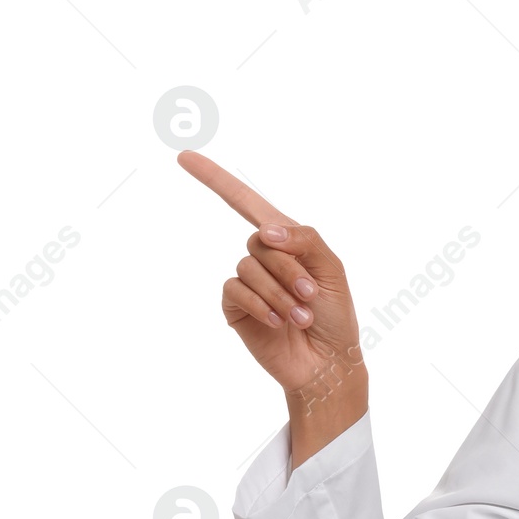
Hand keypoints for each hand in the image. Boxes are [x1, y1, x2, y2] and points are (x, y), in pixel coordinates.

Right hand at [178, 151, 366, 457]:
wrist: (327, 362)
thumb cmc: (334, 316)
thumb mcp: (332, 270)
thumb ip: (305, 239)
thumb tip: (264, 229)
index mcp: (288, 241)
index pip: (247, 202)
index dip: (216, 179)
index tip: (183, 156)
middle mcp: (263, 257)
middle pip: (259, 240)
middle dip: (289, 269)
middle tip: (311, 296)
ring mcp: (247, 281)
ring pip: (249, 267)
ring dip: (279, 292)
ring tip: (300, 316)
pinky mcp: (235, 306)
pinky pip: (236, 290)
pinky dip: (261, 305)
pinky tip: (278, 322)